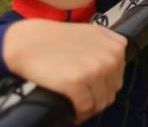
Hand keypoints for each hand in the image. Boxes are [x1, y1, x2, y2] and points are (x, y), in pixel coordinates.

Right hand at [2, 19, 126, 123]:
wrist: (29, 42)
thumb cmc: (56, 39)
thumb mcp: (92, 33)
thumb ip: (108, 47)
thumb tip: (115, 68)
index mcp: (116, 46)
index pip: (118, 78)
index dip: (104, 87)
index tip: (92, 90)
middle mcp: (110, 58)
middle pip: (111, 92)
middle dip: (97, 98)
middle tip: (82, 100)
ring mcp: (95, 70)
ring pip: (100, 103)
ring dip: (89, 109)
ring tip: (76, 107)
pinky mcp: (78, 83)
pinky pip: (85, 108)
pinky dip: (79, 114)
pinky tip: (72, 112)